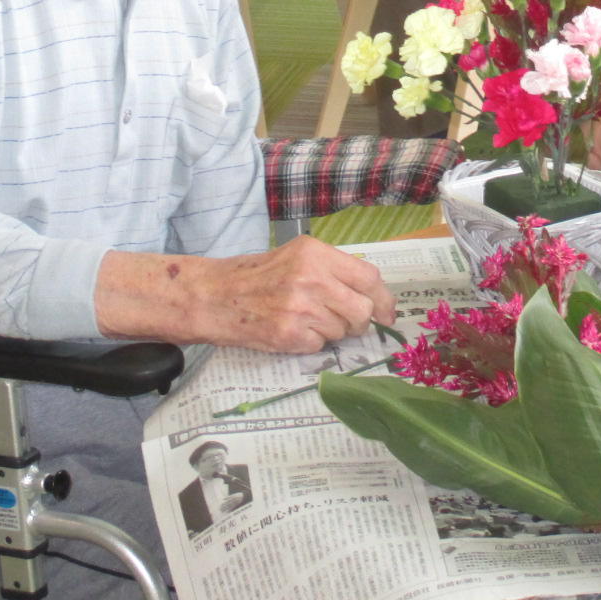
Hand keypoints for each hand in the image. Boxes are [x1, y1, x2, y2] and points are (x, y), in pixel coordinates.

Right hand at [99, 238, 395, 353]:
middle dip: (358, 321)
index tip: (386, 313)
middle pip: (362, 310)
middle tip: (342, 321)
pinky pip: (320, 345)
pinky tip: (291, 330)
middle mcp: (312, 277)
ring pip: (342, 331)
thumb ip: (333, 270)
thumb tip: (373, 295)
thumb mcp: (296, 257)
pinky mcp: (289, 333)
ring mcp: (301, 307)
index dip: (383, 299)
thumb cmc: (257, 276)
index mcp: (316, 253)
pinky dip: (311, 343)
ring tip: (304, 320)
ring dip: (330, 332)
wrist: (214, 296)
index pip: (369, 277)